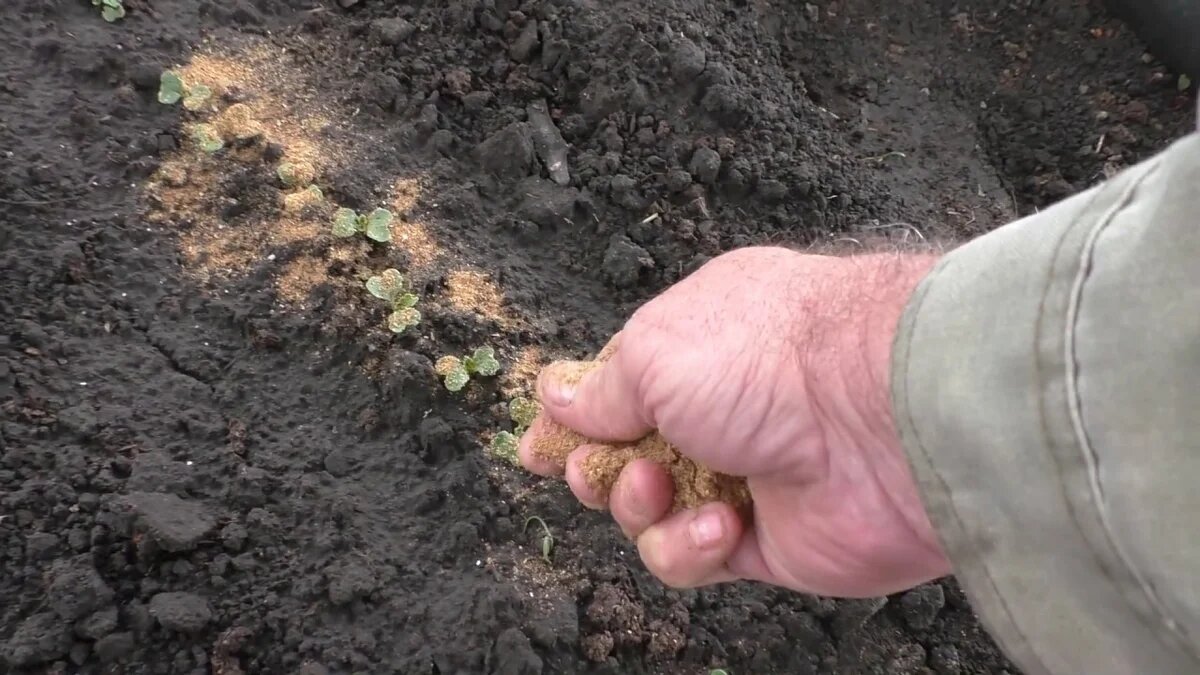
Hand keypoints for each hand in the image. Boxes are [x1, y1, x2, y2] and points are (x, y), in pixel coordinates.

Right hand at [518, 246, 950, 596]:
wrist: (883, 417)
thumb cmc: (768, 359)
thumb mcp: (656, 352)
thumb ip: (601, 388)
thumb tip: (554, 399)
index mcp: (694, 344)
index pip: (616, 386)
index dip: (573, 418)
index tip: (537, 447)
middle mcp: (718, 408)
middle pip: (623, 455)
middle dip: (597, 469)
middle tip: (597, 471)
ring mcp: (741, 475)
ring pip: (649, 513)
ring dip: (639, 506)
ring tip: (659, 487)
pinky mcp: (764, 541)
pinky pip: (692, 557)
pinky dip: (691, 545)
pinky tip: (723, 524)